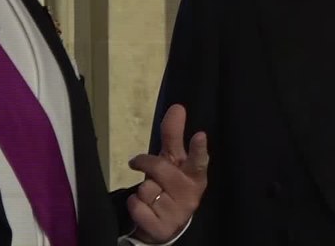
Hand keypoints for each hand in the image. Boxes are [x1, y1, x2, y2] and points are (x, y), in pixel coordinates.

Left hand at [126, 104, 208, 243]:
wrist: (166, 226)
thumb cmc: (170, 185)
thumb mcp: (173, 161)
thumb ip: (174, 135)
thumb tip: (177, 107)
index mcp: (197, 176)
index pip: (199, 160)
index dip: (199, 148)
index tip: (200, 135)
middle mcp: (191, 194)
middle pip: (160, 169)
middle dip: (145, 164)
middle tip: (138, 163)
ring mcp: (177, 213)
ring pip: (145, 189)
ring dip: (142, 191)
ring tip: (152, 196)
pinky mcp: (162, 228)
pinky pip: (137, 207)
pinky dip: (135, 206)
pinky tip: (145, 209)